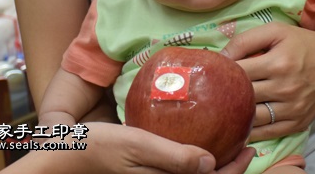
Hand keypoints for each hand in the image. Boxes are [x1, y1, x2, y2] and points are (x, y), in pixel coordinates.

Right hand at [0, 122, 254, 173]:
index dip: (235, 169)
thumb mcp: (137, 145)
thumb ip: (173, 157)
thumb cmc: (97, 147)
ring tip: (226, 147)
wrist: (64, 158)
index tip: (250, 148)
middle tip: (244, 147)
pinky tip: (195, 149)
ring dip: (212, 168)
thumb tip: (210, 163)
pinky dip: (193, 165)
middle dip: (228, 170)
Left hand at [221, 22, 314, 142]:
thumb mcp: (275, 31)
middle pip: (243, 96)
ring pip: (252, 118)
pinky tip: (239, 123)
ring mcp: (292, 109)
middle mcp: (285, 88)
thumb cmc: (302, 43)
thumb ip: (245, 40)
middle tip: (211, 91)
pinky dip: (250, 130)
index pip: (237, 72)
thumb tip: (220, 57)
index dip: (221, 72)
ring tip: (222, 107)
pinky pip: (267, 133)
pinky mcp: (298, 123)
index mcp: (278, 63)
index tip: (212, 72)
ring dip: (235, 114)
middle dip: (224, 93)